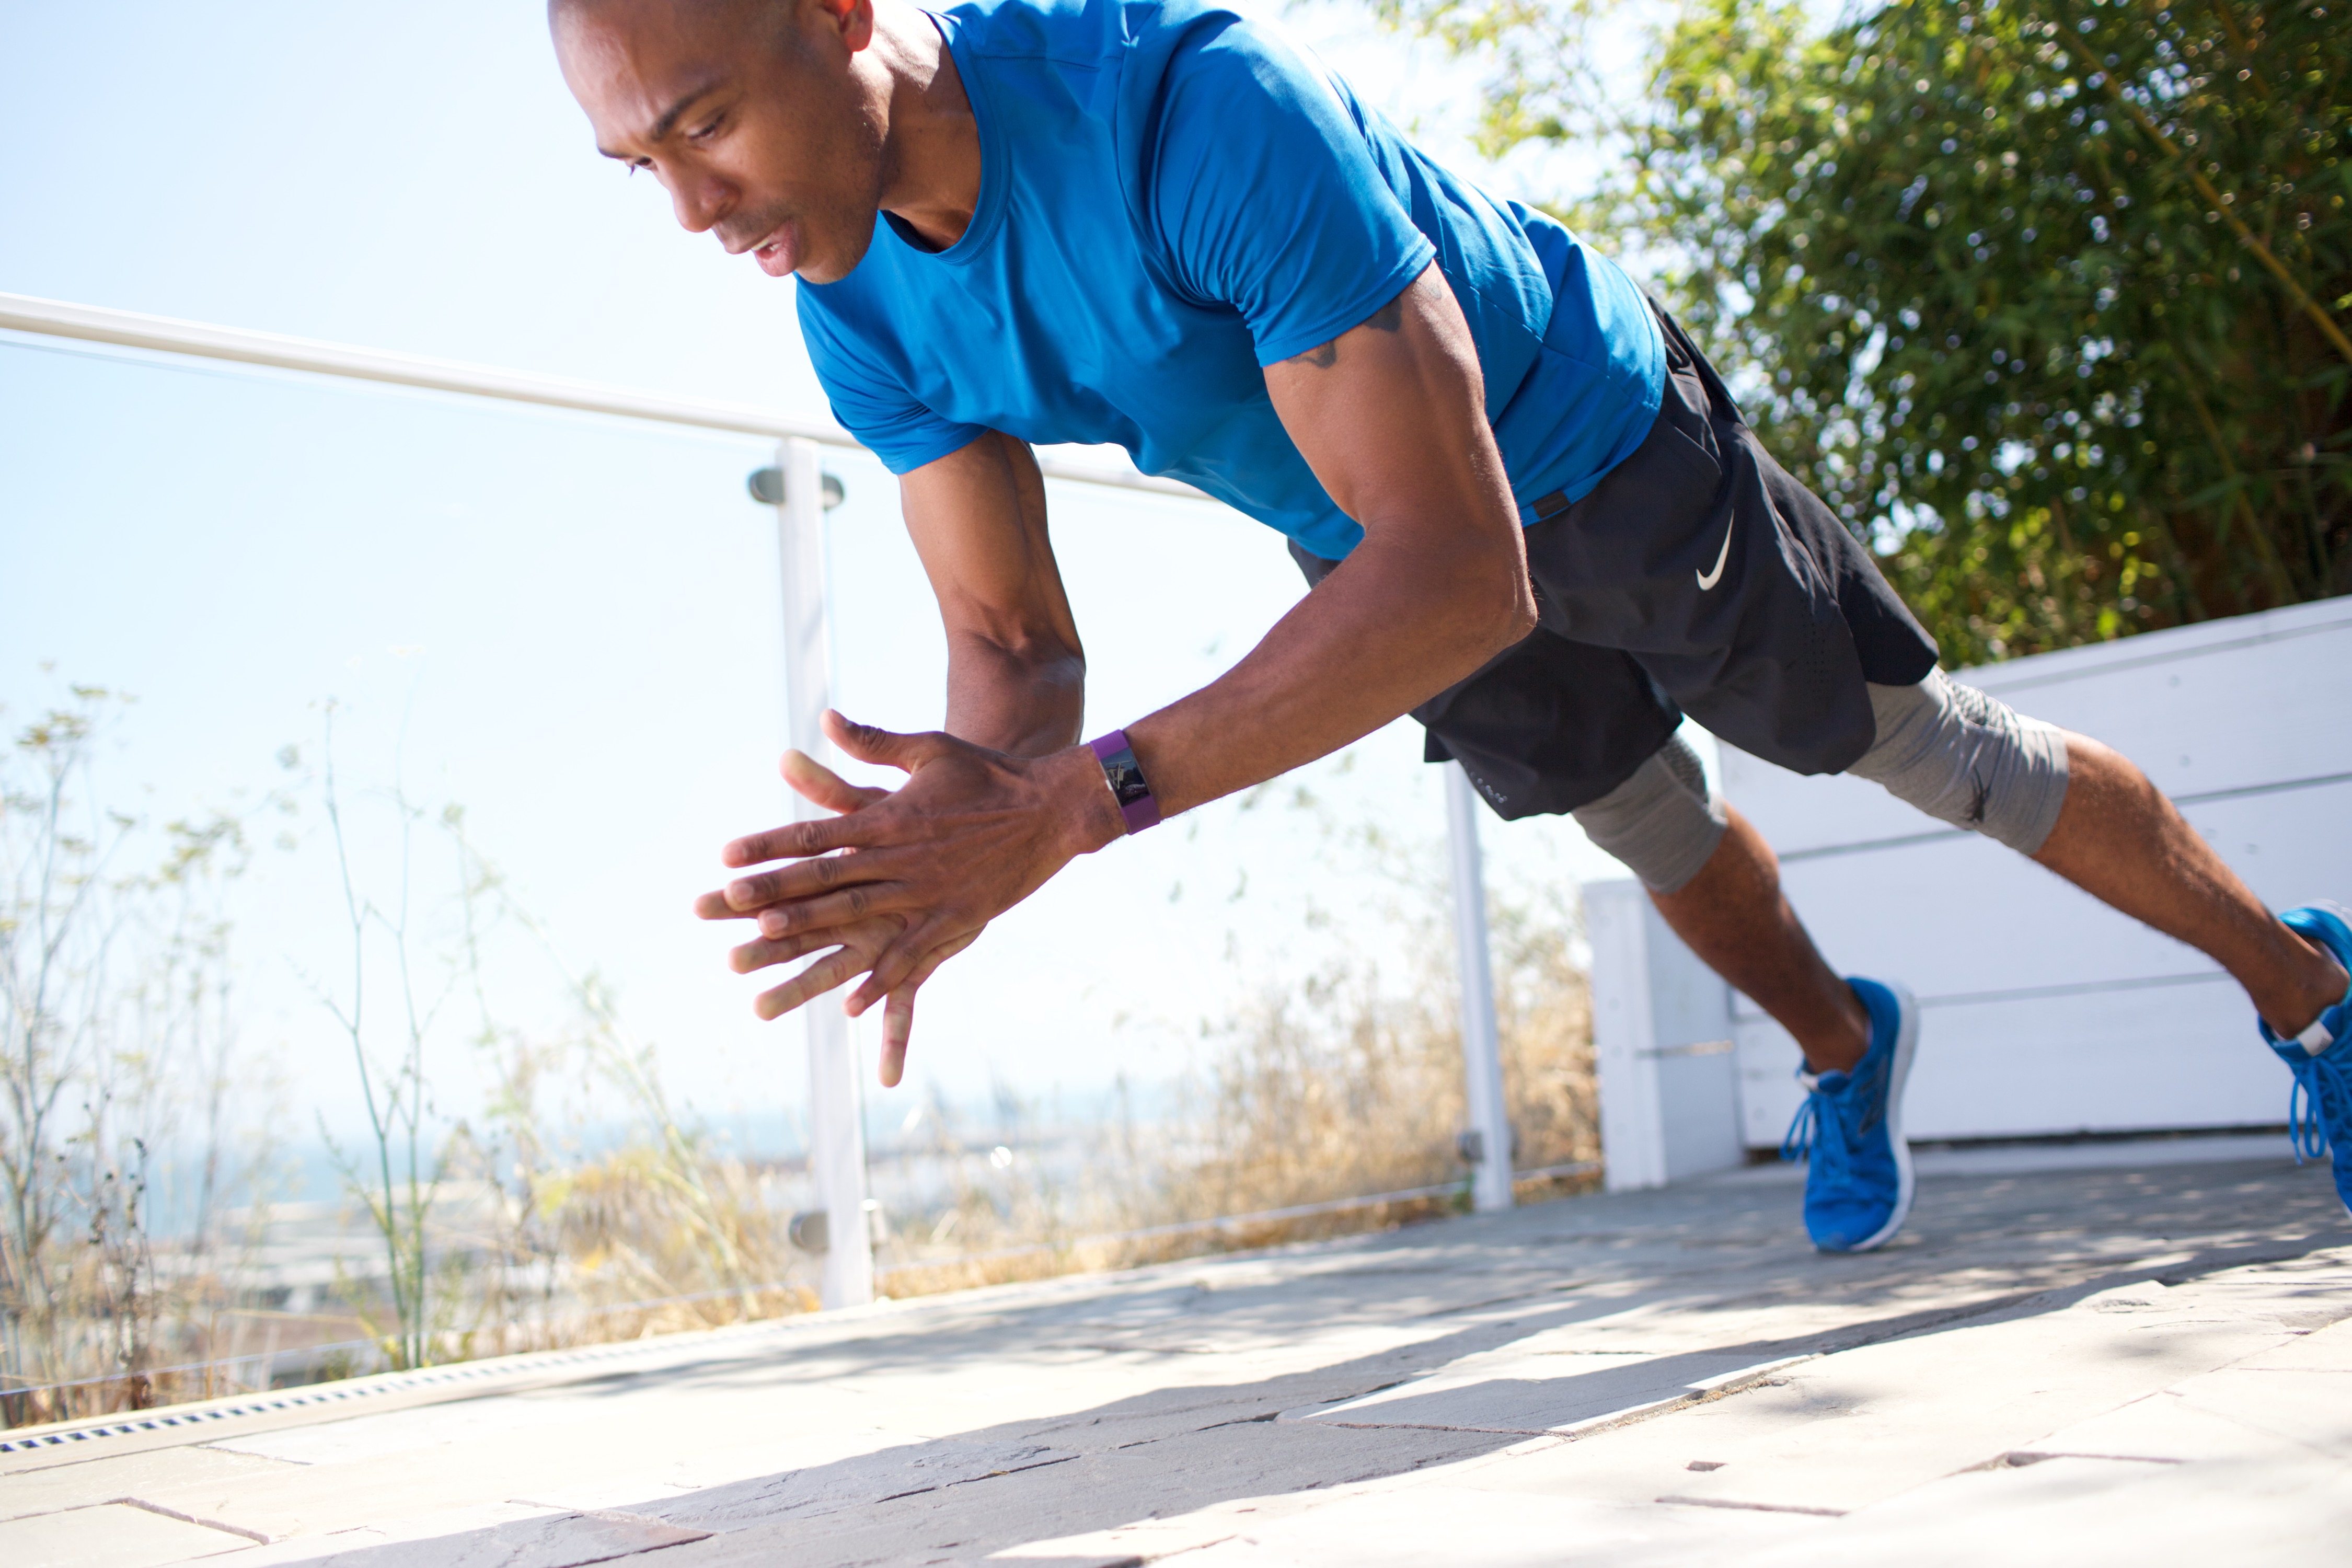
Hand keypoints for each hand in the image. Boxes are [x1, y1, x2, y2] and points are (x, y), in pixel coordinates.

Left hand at [694, 712, 1122, 1083]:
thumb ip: (873, 743)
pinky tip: (852, 1003)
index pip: (815, 832)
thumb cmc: (989, 774)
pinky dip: (881, 979)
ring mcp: (929, 892)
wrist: (1052, 807)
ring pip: (859, 914)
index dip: (768, 844)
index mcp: (890, 817)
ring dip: (812, 927)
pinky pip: (912, 956)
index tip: (726, 855)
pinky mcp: (957, 919)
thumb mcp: (930, 749)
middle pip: (825, 877)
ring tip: (767, 939)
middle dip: (773, 889)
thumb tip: (826, 719)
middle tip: (726, 903)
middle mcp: (901, 857)